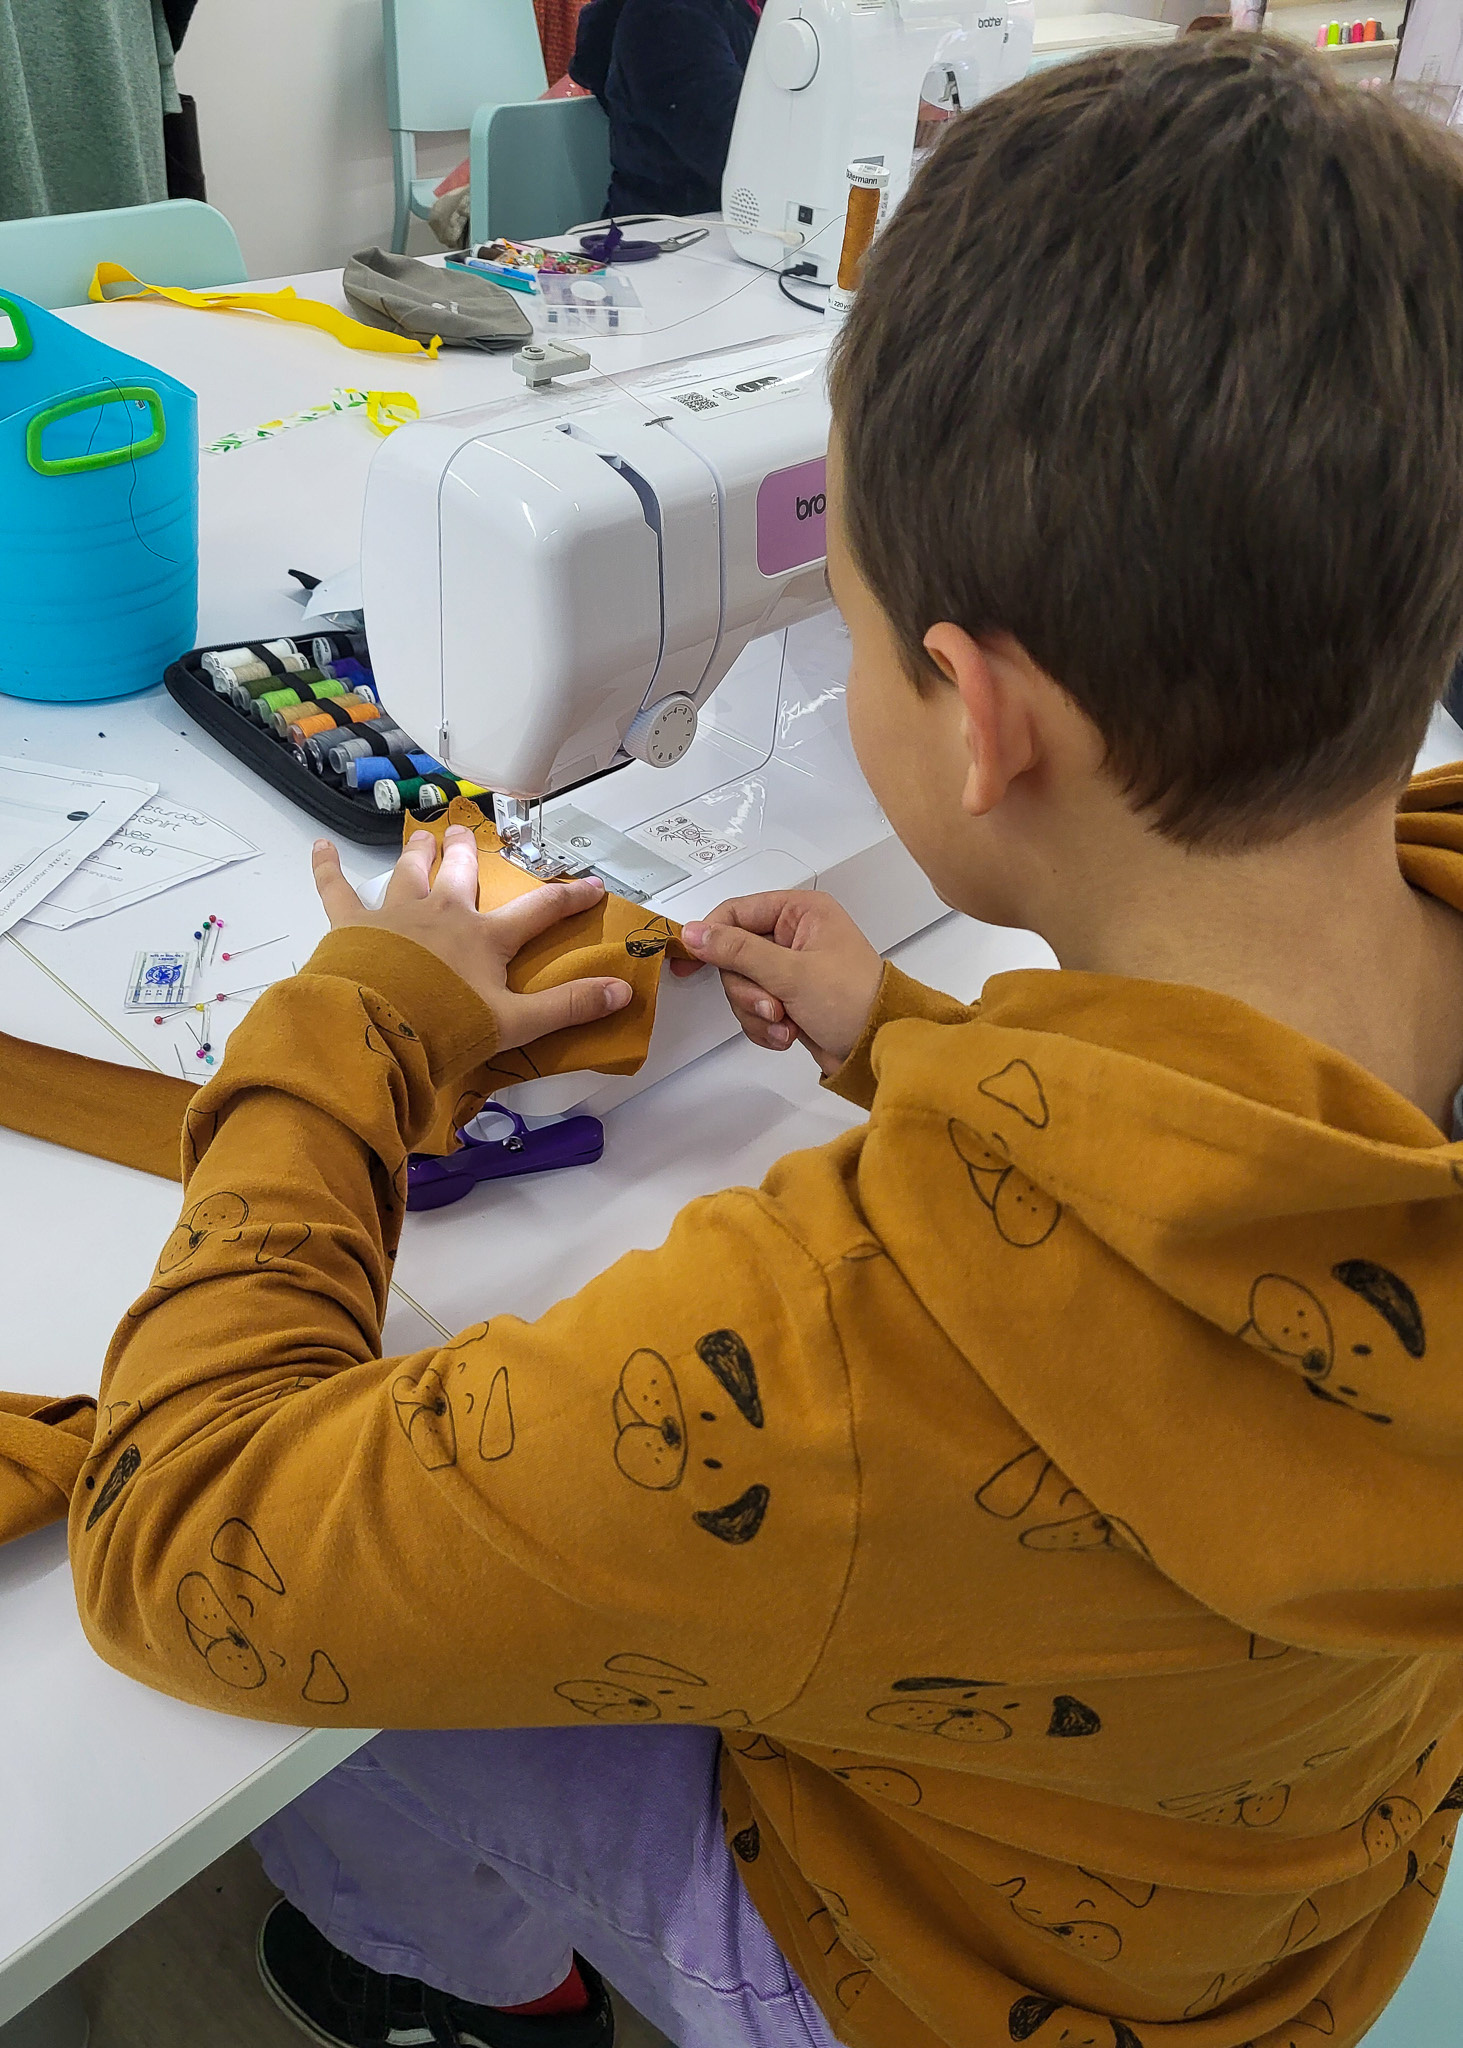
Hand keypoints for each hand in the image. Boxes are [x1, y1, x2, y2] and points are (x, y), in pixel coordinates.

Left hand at [312, 826, 631, 1050]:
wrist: (375, 1029)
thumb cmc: (446, 1027)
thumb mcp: (516, 1023)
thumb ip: (568, 1006)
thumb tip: (623, 992)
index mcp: (484, 938)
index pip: (538, 911)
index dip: (568, 898)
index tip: (592, 885)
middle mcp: (443, 914)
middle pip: (460, 874)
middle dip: (466, 853)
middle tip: (465, 833)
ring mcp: (396, 915)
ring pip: (409, 872)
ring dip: (417, 853)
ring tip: (423, 836)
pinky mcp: (352, 925)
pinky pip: (337, 889)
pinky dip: (328, 868)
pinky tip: (320, 846)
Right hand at [673, 890, 882, 1074]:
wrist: (880, 1047)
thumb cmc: (854, 1001)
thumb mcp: (791, 972)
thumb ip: (738, 950)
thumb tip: (695, 933)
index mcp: (800, 911)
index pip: (735, 913)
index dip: (710, 937)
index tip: (689, 962)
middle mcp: (794, 935)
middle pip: (734, 956)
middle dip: (748, 990)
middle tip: (772, 1005)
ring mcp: (791, 968)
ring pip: (742, 986)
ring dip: (757, 1012)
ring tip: (785, 1022)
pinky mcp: (789, 997)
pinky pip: (754, 1008)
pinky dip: (765, 1026)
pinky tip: (788, 1033)